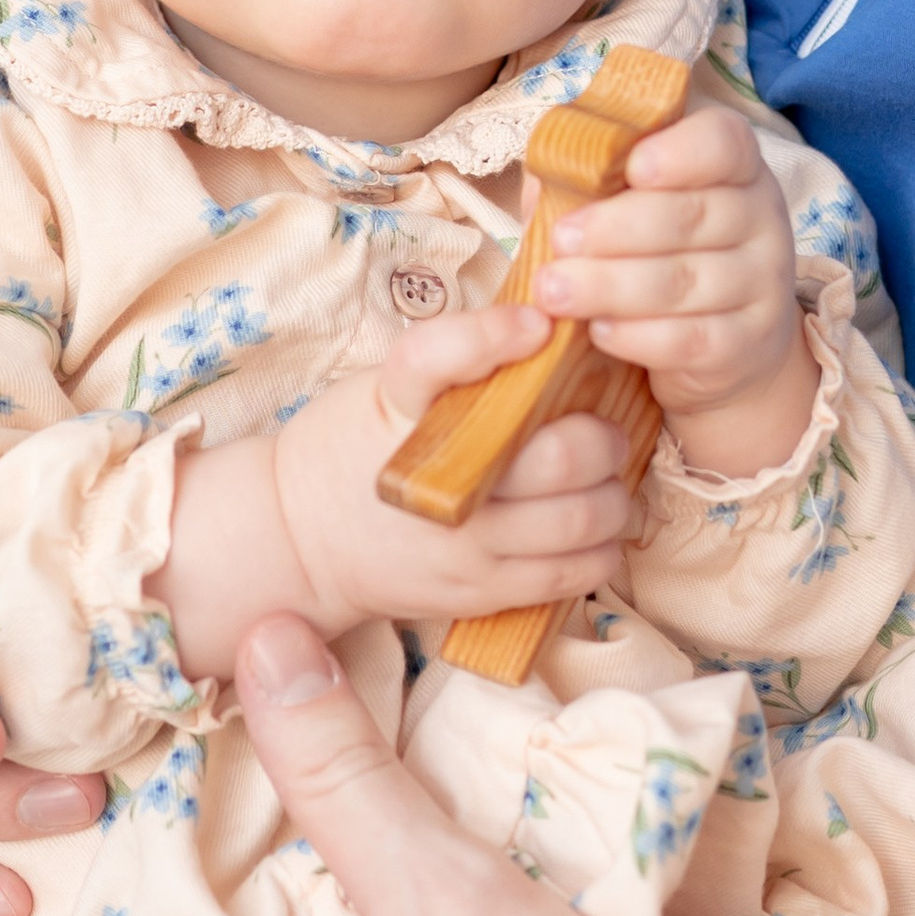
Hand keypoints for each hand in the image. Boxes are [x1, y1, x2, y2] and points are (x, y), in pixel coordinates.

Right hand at [161, 303, 637, 675]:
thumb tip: (549, 323)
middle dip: (601, 436)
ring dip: (613, 493)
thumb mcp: (385, 388)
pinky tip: (591, 526)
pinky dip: (603, 545)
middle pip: (556, 457)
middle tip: (601, 429)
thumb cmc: (355, 447)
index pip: (437, 357)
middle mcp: (435, 481)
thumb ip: (457, 363)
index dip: (495, 335)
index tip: (539, 325)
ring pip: (581, 519)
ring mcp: (462, 545)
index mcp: (397, 407)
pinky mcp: (481, 592)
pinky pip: (574, 574)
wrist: (301, 542)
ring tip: (603, 480)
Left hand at [532, 103, 812, 474]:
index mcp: (734, 167)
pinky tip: (598, 330)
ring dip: (611, 285)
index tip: (633, 167)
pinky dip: (638, 336)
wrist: (725, 343)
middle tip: (560, 239)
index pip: (724, 142)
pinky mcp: (747, 343)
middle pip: (693, 215)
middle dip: (617, 228)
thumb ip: (591, 183)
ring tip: (554, 290)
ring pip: (686, 281)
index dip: (680, 152)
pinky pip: (691, 339)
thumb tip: (546, 173)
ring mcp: (761, 284)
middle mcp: (760, 219)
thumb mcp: (633, 205)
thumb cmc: (663, 253)